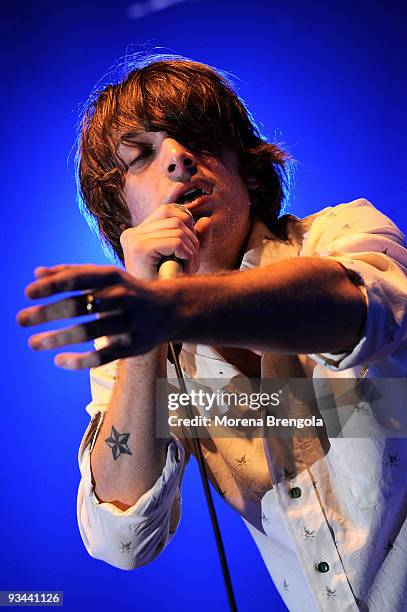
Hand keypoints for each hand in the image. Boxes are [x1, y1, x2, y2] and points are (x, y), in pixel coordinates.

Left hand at [16, 264, 177, 369]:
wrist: (170, 309)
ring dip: (57, 338)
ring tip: (33, 342)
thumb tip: (37, 274)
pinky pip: (102, 356)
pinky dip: (78, 361)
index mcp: (112, 277)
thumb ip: (72, 274)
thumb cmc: (128, 291)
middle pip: (79, 306)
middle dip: (47, 313)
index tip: (28, 293)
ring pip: (88, 333)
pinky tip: (58, 360)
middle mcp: (121, 297)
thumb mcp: (106, 277)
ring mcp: (129, 322)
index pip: (77, 279)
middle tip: (21, 319)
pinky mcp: (133, 345)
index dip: (52, 286)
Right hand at [120, 204, 212, 278]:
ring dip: (191, 251)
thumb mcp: (187, 258)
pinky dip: (187, 255)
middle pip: (177, 219)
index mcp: (138, 232)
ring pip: (179, 230)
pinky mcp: (139, 248)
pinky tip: (183, 269)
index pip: (169, 210)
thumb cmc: (167, 285)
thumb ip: (197, 239)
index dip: (187, 225)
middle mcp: (132, 233)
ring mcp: (133, 240)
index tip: (187, 248)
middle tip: (190, 263)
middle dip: (192, 241)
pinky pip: (176, 242)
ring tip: (186, 268)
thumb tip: (206, 221)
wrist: (154, 311)